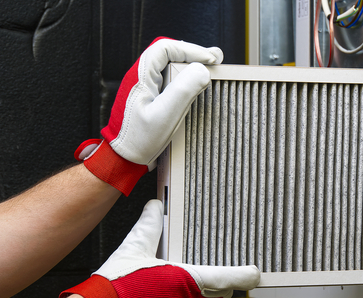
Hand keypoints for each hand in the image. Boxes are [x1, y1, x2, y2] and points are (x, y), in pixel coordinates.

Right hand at [60, 200, 259, 297]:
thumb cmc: (116, 287)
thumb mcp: (135, 248)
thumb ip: (149, 226)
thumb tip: (156, 207)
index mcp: (184, 281)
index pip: (224, 279)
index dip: (242, 276)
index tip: (255, 273)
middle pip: (216, 297)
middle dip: (222, 286)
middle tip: (224, 273)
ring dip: (199, 290)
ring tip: (190, 274)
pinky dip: (180, 296)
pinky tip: (167, 285)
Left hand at [75, 37, 222, 194]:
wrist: (122, 158)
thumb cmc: (137, 140)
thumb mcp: (165, 116)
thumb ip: (183, 91)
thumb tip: (202, 70)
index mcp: (141, 76)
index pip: (167, 48)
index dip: (191, 49)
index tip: (211, 59)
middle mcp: (140, 77)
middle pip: (169, 54)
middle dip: (193, 55)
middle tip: (215, 61)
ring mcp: (144, 87)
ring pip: (169, 66)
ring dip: (189, 67)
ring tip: (208, 71)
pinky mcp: (149, 97)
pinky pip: (168, 80)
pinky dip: (184, 80)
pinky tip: (194, 87)